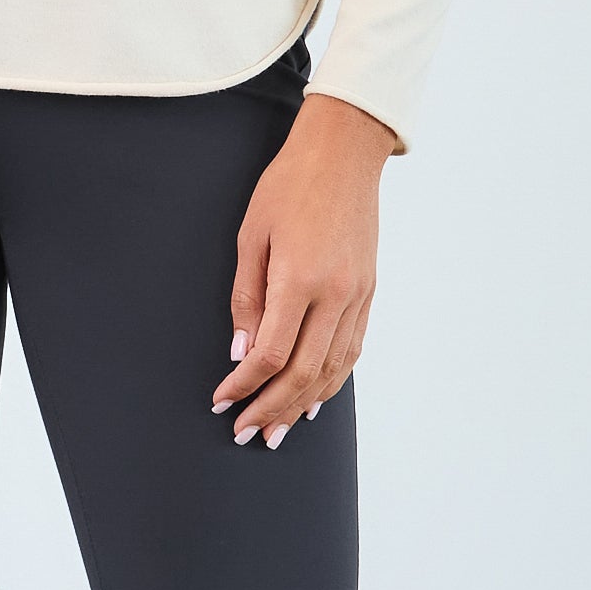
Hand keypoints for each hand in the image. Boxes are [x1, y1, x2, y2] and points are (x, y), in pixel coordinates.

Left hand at [210, 90, 396, 446]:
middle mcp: (336, 294)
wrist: (344, 155)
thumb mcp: (251, 236)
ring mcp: (358, 295)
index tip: (222, 401)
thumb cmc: (288, 187)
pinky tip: (312, 400)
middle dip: (271, 409)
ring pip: (333, 369)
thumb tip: (241, 352)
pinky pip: (351, 351)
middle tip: (244, 433)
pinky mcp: (368, 292)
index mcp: (301, 279)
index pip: (272, 354)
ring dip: (302, 405)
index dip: (244, 385)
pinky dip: (331, 381)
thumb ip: (246, 299)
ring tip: (276, 432)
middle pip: (304, 373)